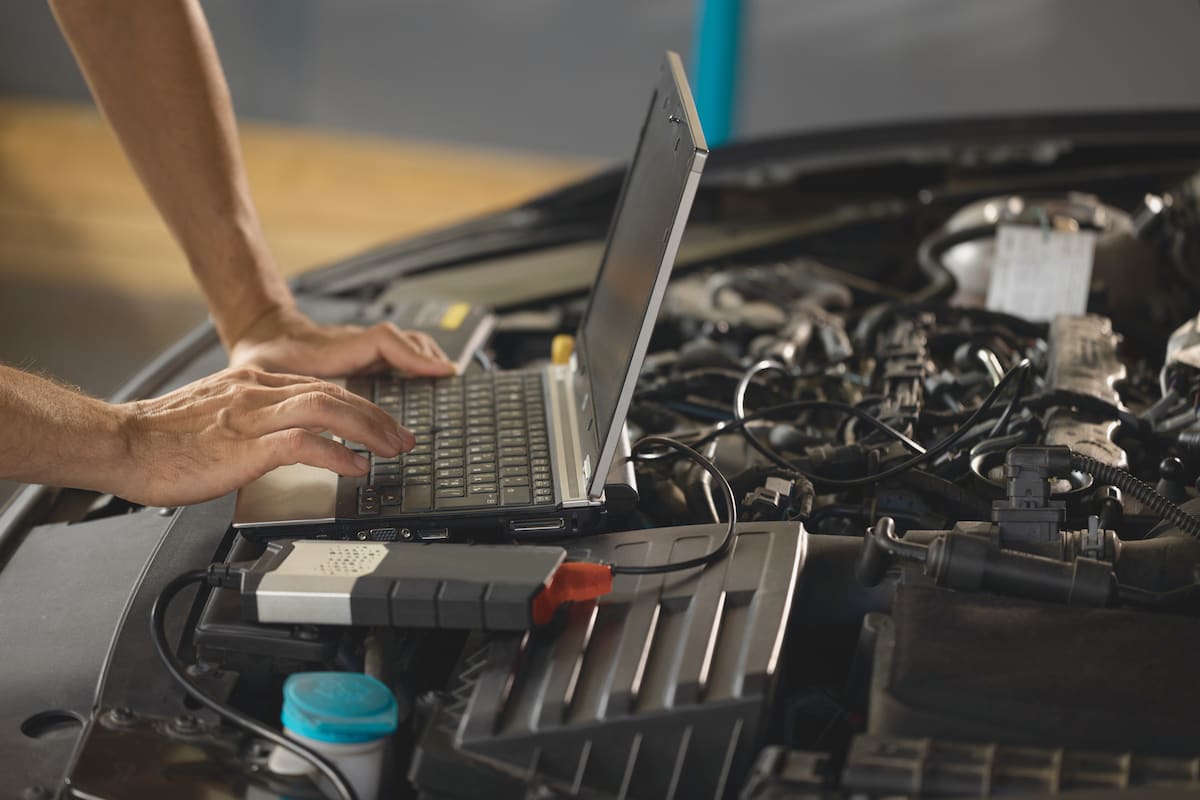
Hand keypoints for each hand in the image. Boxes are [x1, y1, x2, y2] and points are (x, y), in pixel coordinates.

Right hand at [111, 367, 412, 506]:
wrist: (121, 443)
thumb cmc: (161, 440)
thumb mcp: (216, 417)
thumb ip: (251, 419)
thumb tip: (281, 439)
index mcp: (253, 384)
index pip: (321, 387)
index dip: (359, 404)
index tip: (381, 422)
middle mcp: (258, 392)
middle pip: (334, 394)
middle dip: (377, 416)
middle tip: (403, 437)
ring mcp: (253, 415)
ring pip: (328, 409)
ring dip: (369, 429)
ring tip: (392, 450)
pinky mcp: (245, 444)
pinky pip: (303, 443)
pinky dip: (337, 453)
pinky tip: (356, 467)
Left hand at [229, 305, 455, 377]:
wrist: (261, 334)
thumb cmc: (260, 356)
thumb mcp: (261, 372)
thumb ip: (273, 394)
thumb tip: (291, 427)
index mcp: (333, 348)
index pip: (382, 341)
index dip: (413, 356)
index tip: (438, 371)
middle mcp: (354, 344)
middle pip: (403, 341)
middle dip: (426, 363)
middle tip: (445, 384)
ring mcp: (361, 347)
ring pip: (405, 342)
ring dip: (425, 359)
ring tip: (443, 379)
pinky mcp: (364, 353)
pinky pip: (399, 351)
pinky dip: (417, 361)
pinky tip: (425, 377)